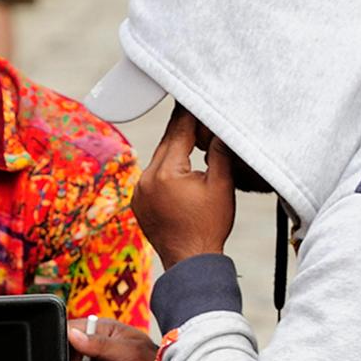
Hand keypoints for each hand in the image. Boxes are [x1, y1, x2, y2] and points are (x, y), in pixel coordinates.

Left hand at [132, 107, 235, 267]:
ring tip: (194, 141)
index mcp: (166, 173)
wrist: (190, 262)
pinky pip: (152, 175)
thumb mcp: (221, 186)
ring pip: (159, 159)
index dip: (189, 114)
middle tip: (197, 115)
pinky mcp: (138, 202)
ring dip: (175, 149)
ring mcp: (139, 191)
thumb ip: (220, 153)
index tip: (193, 99)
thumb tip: (220, 128)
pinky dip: (166, 168)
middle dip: (183, 131)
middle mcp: (146, 179)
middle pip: (167, 143)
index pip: (179, 132)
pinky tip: (180, 167)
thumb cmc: (208, 227)